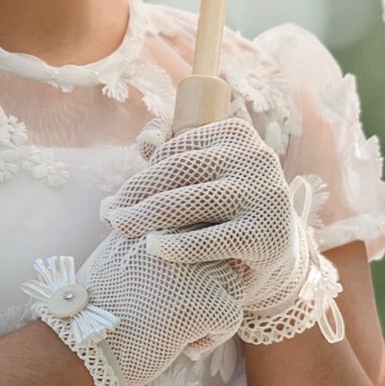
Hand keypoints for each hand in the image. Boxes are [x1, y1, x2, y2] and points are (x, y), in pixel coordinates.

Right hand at [25, 222, 245, 385]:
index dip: (194, 266)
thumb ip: (158, 234)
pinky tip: (172, 340)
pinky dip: (206, 340)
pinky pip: (229, 319)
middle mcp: (180, 229)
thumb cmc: (104, 301)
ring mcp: (194, 263)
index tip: (163, 287)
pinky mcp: (205, 299)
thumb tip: (199, 232)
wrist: (82, 341)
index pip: (205, 230)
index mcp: (160, 213)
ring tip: (167, 322)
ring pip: (233, 288)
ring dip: (209, 312)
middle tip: (163, 307)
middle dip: (206, 289)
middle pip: (224, 258)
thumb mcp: (126, 249)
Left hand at [104, 114, 342, 347]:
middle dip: (136, 194)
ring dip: (148, 216)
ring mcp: (265, 195)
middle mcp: (256, 158)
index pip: (175, 150)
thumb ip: (175, 155)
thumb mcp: (205, 177)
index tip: (113, 202)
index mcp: (236, 134)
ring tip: (122, 230)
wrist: (275, 251)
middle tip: (109, 217)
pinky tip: (152, 248)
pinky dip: (180, 244)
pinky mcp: (268, 234)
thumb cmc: (227, 208)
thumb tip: (145, 140)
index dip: (139, 178)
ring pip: (193, 200)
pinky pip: (215, 238)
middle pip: (179, 170)